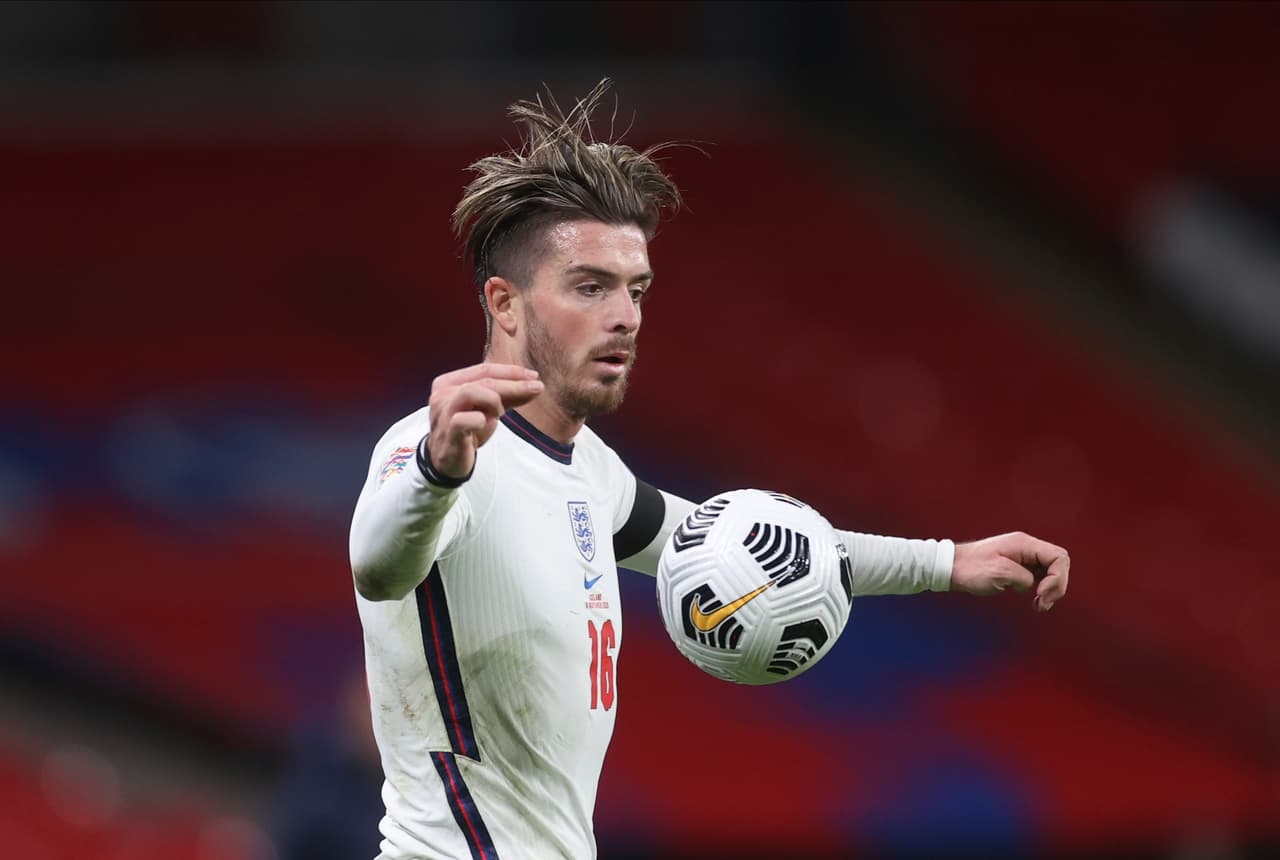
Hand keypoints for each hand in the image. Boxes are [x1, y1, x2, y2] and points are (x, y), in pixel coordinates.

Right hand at [427, 362, 542, 479]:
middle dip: (513, 383)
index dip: (511, 371)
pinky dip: (480, 420)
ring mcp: (443, 412)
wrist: (447, 461)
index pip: (484, 370)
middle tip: (536, 387)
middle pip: (483, 380)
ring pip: (471, 392)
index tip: (534, 376)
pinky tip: (486, 424)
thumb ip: (508, 396)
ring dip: (494, 400)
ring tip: (501, 413)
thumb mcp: (488, 409)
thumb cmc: (467, 430)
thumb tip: (535, 385)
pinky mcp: (447, 432)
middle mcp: (443, 393)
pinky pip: (464, 420)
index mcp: (450, 382)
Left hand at [951, 531, 1069, 612]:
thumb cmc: (972, 569)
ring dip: (1051, 589)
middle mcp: (1027, 548)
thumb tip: (1034, 584)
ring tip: (1039, 605)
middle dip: (1057, 585)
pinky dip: (1042, 589)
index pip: (1059, 557)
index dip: (1057, 578)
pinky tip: (1035, 600)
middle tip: (1043, 603)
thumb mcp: (1000, 573)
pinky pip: (1041, 576)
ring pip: (1052, 571)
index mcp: (1025, 545)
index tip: (1041, 593)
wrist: (952, 567)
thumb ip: (1024, 578)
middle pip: (1059, 563)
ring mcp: (1024, 556)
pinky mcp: (1019, 566)